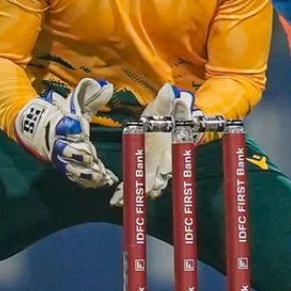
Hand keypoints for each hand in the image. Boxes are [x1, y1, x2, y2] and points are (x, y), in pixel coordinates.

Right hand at [15, 78, 116, 187]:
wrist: (35, 129)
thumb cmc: (60, 115)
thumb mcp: (74, 104)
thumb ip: (90, 97)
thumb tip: (107, 86)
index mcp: (59, 124)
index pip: (63, 125)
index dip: (70, 126)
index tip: (78, 124)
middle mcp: (57, 143)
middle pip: (65, 150)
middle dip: (77, 153)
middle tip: (91, 155)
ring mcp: (59, 158)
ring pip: (70, 167)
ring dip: (84, 172)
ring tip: (98, 175)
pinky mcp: (64, 167)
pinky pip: (75, 176)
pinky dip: (87, 180)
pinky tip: (101, 182)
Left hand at [110, 84, 199, 205]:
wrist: (165, 119)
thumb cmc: (166, 111)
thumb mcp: (164, 104)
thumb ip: (167, 100)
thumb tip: (168, 90)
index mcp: (174, 144)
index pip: (174, 156)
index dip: (168, 164)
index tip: (162, 172)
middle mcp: (167, 159)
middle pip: (163, 176)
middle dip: (153, 184)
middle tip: (144, 189)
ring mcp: (155, 167)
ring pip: (150, 184)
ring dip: (140, 191)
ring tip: (125, 199)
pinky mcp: (144, 169)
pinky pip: (137, 182)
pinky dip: (127, 191)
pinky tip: (116, 200)